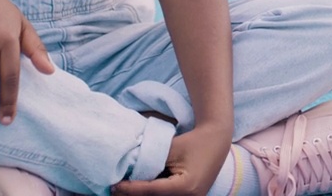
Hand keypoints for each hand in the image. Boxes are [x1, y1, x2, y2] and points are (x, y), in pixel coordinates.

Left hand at [112, 124, 230, 195]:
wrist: (216, 140)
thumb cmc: (194, 142)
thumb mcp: (170, 150)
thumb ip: (151, 161)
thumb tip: (129, 172)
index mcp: (185, 187)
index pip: (151, 191)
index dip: (130, 189)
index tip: (114, 186)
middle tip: (115, 191)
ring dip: (144, 195)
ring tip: (125, 191)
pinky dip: (154, 194)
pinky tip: (141, 190)